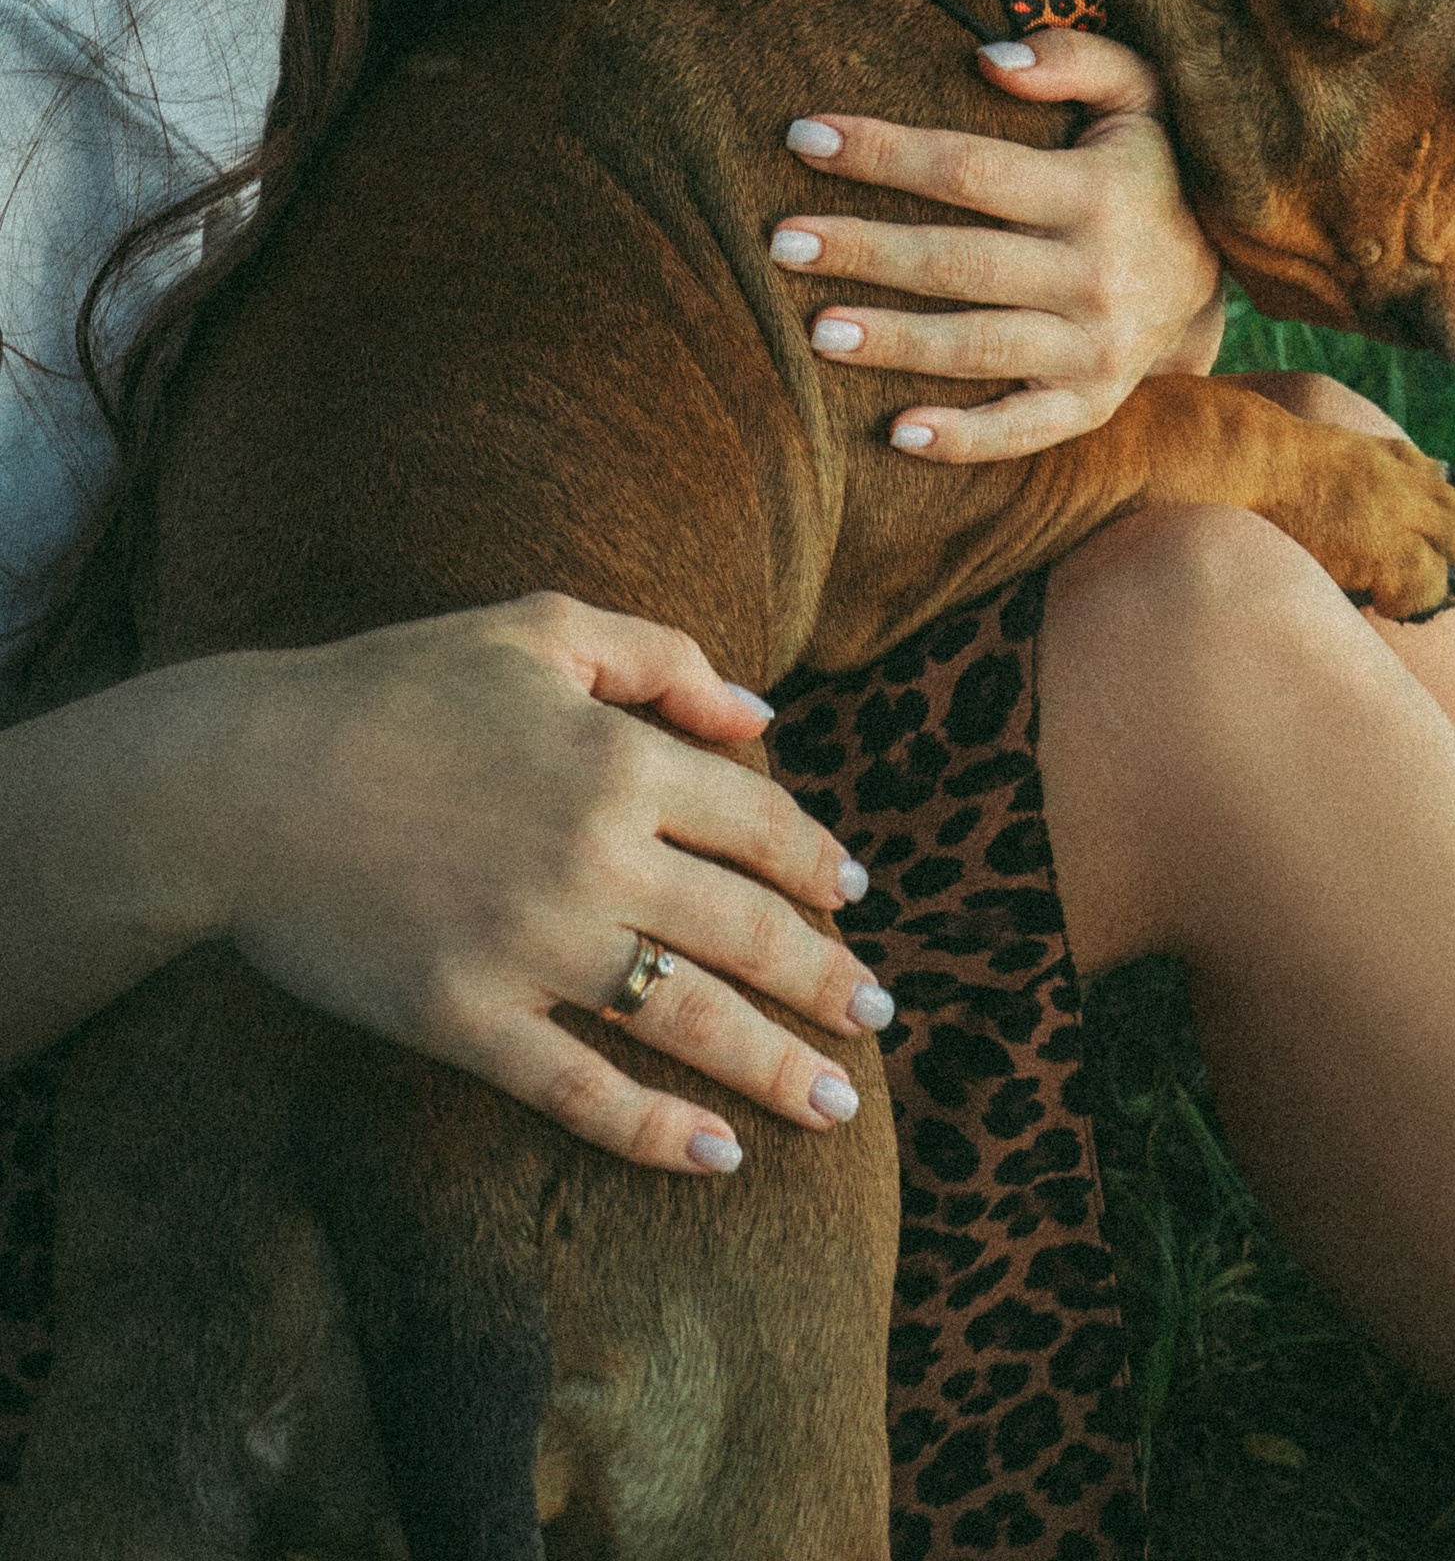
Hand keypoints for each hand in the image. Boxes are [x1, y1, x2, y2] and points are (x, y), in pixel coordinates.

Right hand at [179, 594, 887, 1174]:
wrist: (244, 780)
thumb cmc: (392, 687)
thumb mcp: (539, 629)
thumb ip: (662, 659)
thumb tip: (760, 716)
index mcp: (619, 758)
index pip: (759, 823)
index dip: (818, 862)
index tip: (856, 896)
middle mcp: (594, 856)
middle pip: (748, 930)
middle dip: (827, 979)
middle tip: (878, 1016)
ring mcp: (532, 946)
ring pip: (689, 1019)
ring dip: (775, 1066)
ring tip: (833, 1105)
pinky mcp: (466, 1019)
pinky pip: (583, 1090)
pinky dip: (657, 1131)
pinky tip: (716, 1156)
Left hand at [777, 28, 1226, 460]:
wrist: (1218, 270)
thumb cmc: (1148, 165)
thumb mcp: (1140, 92)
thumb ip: (1075, 57)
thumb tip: (987, 57)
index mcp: (1095, 191)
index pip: (970, 169)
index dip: (885, 151)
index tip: (806, 136)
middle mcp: (1096, 273)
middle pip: (958, 261)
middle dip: (865, 249)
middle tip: (782, 243)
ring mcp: (1095, 347)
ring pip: (978, 346)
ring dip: (895, 341)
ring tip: (816, 331)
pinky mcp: (1091, 403)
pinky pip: (1024, 429)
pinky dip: (963, 438)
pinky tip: (896, 434)